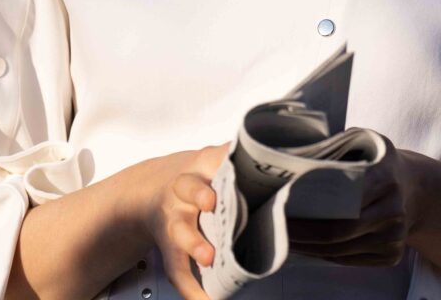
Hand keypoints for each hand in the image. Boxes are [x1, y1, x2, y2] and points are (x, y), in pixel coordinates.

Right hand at [141, 142, 231, 297]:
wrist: (156, 189)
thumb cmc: (199, 176)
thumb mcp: (216, 158)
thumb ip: (242, 157)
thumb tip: (284, 154)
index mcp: (202, 167)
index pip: (209, 159)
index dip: (219, 160)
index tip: (228, 164)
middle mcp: (184, 191)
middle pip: (188, 188)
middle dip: (199, 194)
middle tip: (211, 202)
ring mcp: (175, 219)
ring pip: (178, 230)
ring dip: (193, 244)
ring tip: (209, 257)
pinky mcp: (170, 248)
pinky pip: (177, 268)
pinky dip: (191, 289)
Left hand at [285, 134, 422, 266]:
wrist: (415, 188)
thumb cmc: (377, 160)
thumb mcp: (364, 141)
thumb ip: (335, 146)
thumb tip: (296, 156)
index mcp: (385, 175)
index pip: (345, 200)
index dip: (312, 209)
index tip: (284, 207)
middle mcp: (394, 209)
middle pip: (341, 231)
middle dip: (304, 233)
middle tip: (277, 227)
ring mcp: (395, 237)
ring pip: (342, 250)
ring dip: (310, 248)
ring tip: (285, 238)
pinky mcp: (392, 255)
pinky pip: (350, 259)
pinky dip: (325, 254)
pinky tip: (307, 245)